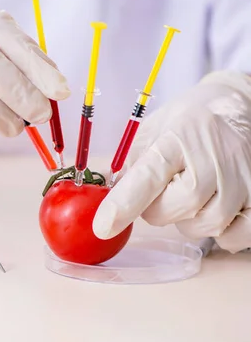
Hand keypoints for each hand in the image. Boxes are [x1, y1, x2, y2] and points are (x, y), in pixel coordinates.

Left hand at [92, 71, 250, 252]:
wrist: (238, 105)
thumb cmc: (187, 122)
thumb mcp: (151, 132)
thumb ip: (130, 167)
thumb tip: (109, 203)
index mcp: (176, 139)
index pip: (147, 177)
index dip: (123, 204)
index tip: (103, 225)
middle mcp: (212, 158)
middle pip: (175, 209)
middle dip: (157, 209)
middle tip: (163, 190)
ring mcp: (242, 177)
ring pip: (204, 225)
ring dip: (188, 219)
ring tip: (192, 193)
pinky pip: (237, 236)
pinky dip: (222, 232)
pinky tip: (215, 209)